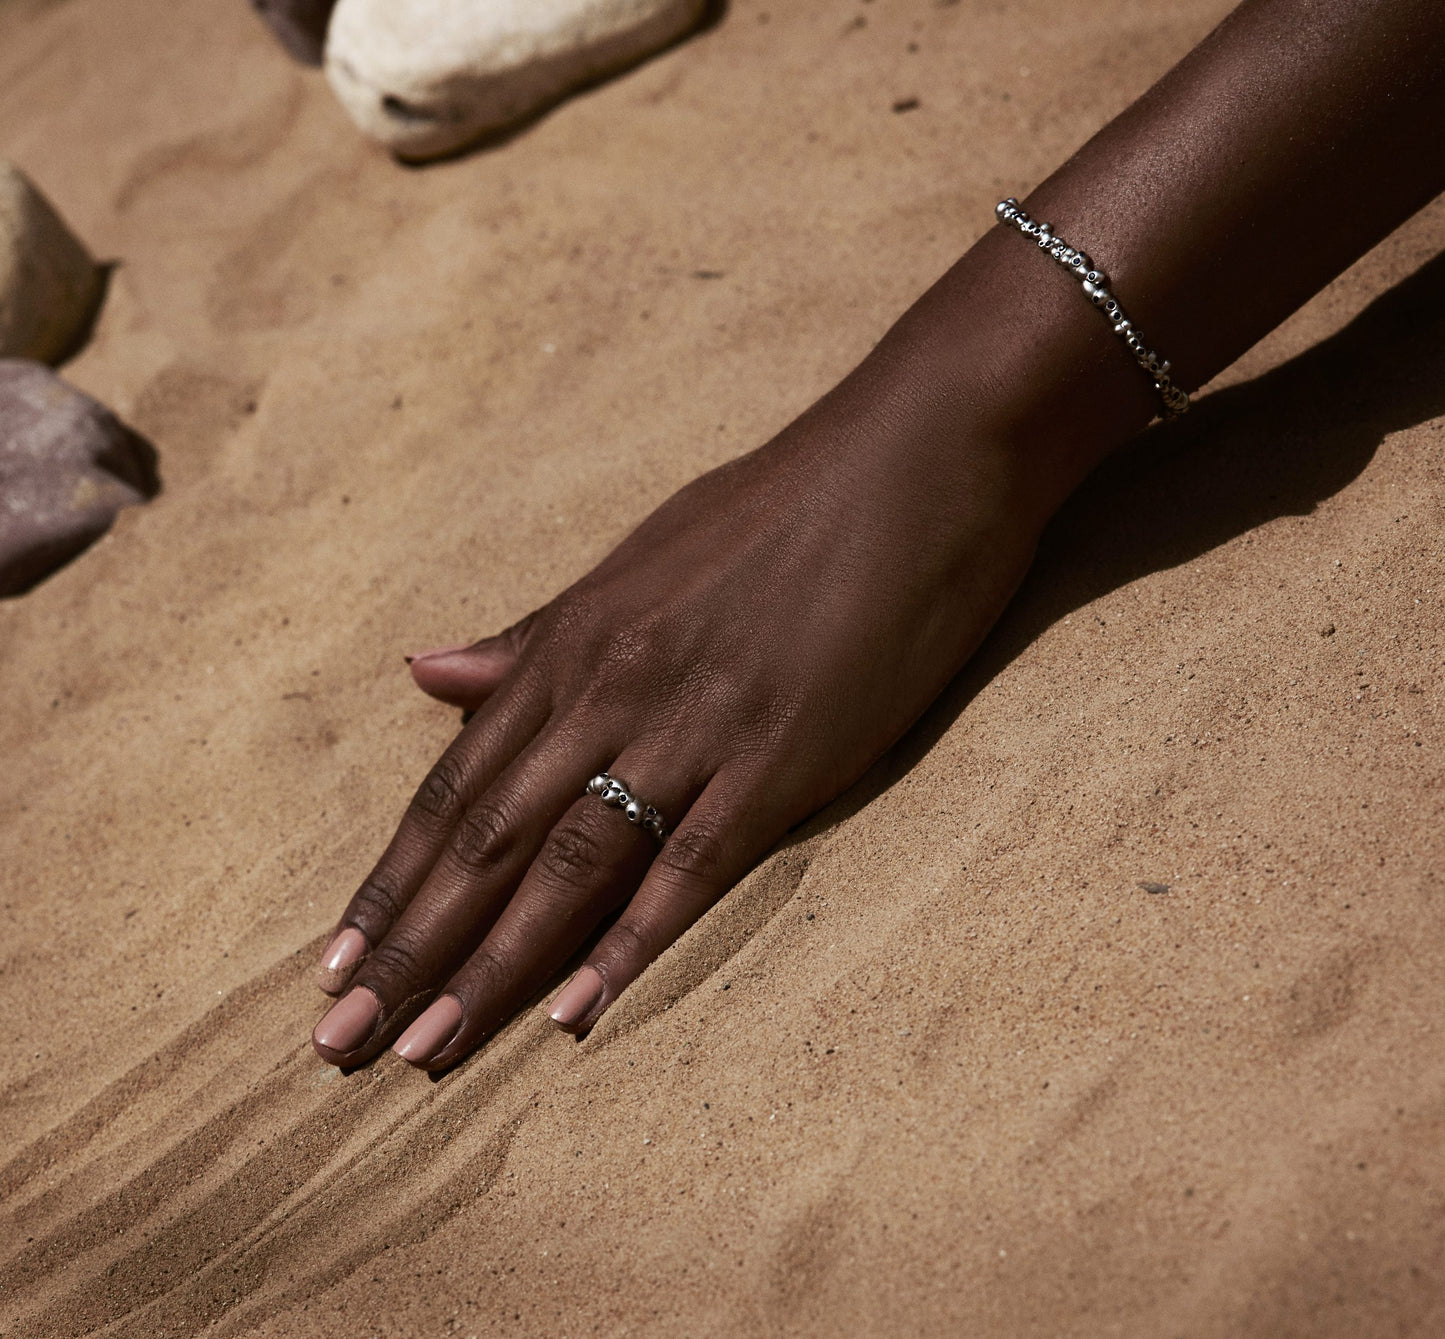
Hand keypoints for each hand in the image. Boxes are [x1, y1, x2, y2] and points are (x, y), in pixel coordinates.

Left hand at [309, 343, 1051, 1070]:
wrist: (913, 459)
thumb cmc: (779, 508)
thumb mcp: (640, 561)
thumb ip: (536, 635)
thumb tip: (427, 673)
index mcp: (576, 642)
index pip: (460, 783)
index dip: (392, 879)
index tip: (335, 962)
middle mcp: (613, 688)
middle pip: (489, 837)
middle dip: (411, 945)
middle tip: (341, 1040)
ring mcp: (694, 725)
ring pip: (568, 864)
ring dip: (489, 964)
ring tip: (424, 1049)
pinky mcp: (779, 757)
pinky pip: (689, 863)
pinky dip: (628, 940)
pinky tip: (574, 1010)